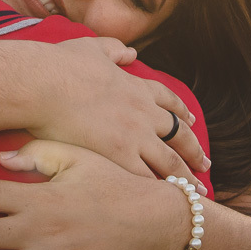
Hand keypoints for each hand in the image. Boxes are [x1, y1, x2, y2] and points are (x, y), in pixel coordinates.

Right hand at [26, 37, 209, 191]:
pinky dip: (158, 189)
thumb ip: (114, 49)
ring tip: (196, 192)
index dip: (181, 112)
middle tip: (205, 164)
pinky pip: (146, 177)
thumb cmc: (61, 65)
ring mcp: (134, 135)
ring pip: (170, 161)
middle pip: (179, 134)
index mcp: (136, 87)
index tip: (192, 121)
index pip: (168, 101)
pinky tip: (166, 202)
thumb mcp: (92, 47)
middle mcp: (143, 112)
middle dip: (194, 150)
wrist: (45, 84)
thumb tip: (130, 51)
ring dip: (185, 177)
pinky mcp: (119, 155)